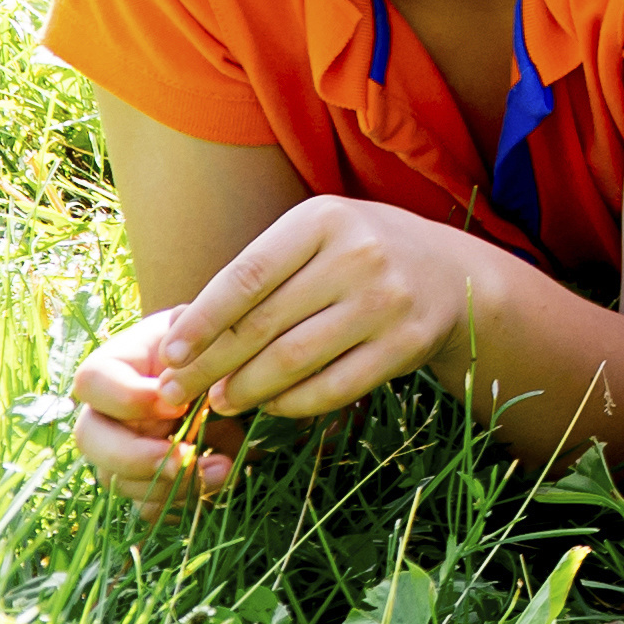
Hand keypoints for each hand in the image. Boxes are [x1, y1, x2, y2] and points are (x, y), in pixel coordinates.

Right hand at [71, 303, 233, 518]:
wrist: (232, 366)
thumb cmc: (216, 341)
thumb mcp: (208, 332)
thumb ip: (196, 350)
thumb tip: (174, 389)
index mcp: (114, 366)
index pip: (91, 382)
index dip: (128, 398)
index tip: (178, 404)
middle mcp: (106, 411)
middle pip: (89, 440)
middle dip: (135, 456)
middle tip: (184, 458)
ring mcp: (120, 449)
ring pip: (116, 480)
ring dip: (168, 485)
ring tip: (224, 469)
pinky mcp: (145, 479)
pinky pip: (145, 506)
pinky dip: (179, 504)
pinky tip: (216, 485)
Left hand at [163, 196, 487, 426]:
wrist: (453, 274)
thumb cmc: (359, 256)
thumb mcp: (314, 241)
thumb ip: (256, 278)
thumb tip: (182, 338)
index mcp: (324, 219)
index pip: (245, 277)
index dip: (201, 322)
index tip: (169, 356)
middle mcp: (359, 255)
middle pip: (263, 325)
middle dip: (210, 366)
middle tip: (177, 393)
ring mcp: (388, 300)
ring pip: (293, 360)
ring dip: (246, 389)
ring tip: (221, 401)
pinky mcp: (407, 343)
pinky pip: (332, 387)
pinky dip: (292, 403)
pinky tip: (272, 405)